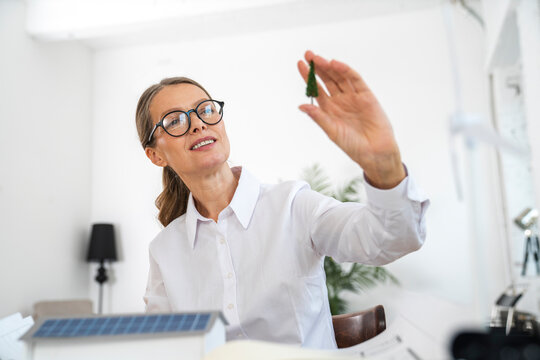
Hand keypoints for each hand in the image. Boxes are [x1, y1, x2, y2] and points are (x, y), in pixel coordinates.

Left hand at [297, 50, 405, 188]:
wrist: (375, 153)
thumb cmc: (353, 145)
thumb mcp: (332, 131)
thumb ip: (318, 117)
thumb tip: (301, 106)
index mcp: (329, 109)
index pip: (316, 89)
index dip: (308, 77)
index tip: (300, 64)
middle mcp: (340, 100)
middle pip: (327, 79)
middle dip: (317, 67)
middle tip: (308, 55)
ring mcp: (353, 97)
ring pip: (339, 77)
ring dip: (329, 67)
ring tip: (318, 58)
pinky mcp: (366, 95)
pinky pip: (355, 80)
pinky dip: (346, 71)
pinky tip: (335, 64)